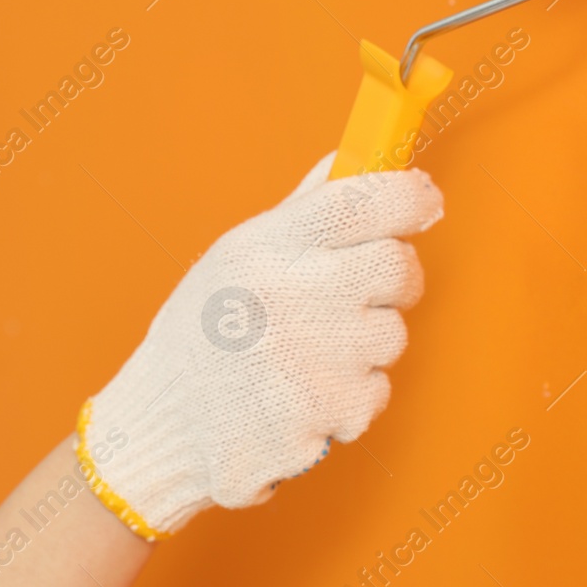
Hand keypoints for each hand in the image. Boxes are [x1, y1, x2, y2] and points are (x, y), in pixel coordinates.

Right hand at [78, 153, 442, 537]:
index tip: (424, 200)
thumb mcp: (236, 255)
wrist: (161, 428)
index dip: (409, 195)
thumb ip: (303, 210)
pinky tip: (303, 395)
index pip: (363, 198)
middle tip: (367, 291)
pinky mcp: (328, 413)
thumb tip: (357, 158)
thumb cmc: (203, 336)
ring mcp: (314, 357)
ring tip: (310, 354)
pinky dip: (349, 398)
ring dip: (365, 346)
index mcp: (268, 247)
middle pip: (397, 265)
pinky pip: (376, 393)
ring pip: (392, 334)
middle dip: (397, 278)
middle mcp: (293, 294)